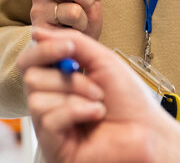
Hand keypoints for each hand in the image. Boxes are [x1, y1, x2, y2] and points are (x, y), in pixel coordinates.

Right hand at [18, 28, 179, 162]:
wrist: (149, 132)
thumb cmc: (130, 102)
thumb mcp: (102, 60)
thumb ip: (72, 42)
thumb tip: (37, 33)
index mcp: (58, 80)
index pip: (30, 61)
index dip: (44, 50)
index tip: (68, 47)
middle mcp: (50, 101)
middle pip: (30, 77)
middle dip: (67, 78)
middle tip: (96, 87)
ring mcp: (50, 125)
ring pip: (37, 99)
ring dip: (75, 96)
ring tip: (99, 105)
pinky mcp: (53, 145)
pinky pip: (48, 120)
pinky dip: (75, 112)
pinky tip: (94, 116)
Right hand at [31, 0, 101, 38]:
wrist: (75, 50)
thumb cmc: (83, 21)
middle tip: (88, 5)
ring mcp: (39, 9)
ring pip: (72, 6)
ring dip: (85, 15)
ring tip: (81, 22)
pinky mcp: (41, 27)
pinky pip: (71, 20)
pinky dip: (81, 25)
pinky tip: (74, 31)